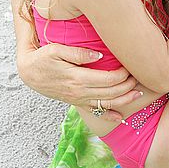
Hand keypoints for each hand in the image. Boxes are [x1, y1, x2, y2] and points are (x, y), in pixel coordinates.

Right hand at [17, 43, 139, 122]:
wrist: (28, 72)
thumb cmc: (43, 57)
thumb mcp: (57, 49)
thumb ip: (79, 53)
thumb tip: (99, 55)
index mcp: (77, 78)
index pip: (108, 79)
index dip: (123, 74)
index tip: (131, 66)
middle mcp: (79, 92)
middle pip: (110, 92)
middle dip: (127, 86)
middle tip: (139, 77)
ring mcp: (78, 98)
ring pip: (105, 103)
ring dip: (124, 100)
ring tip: (139, 95)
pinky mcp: (76, 101)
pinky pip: (94, 111)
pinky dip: (108, 115)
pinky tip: (120, 117)